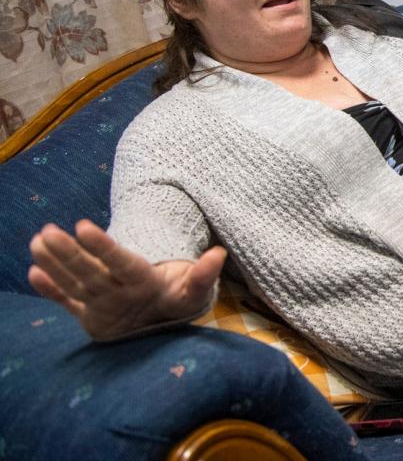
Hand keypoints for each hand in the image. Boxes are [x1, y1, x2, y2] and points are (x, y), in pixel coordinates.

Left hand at [28, 219, 224, 340]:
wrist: (162, 327)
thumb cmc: (178, 297)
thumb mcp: (195, 290)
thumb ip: (204, 275)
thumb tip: (218, 253)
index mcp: (145, 287)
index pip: (121, 264)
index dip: (103, 247)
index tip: (83, 226)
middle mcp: (120, 299)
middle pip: (91, 276)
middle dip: (69, 255)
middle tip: (48, 232)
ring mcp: (101, 309)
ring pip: (74, 287)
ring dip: (53, 265)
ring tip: (38, 241)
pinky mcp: (88, 316)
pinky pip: (66, 303)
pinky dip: (49, 291)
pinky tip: (33, 273)